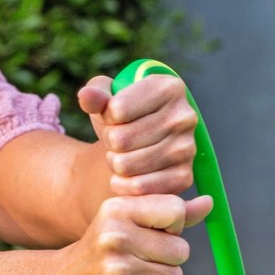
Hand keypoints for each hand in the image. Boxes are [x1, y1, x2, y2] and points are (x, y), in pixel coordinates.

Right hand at [51, 193, 213, 274]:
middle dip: (168, 259)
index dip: (173, 227)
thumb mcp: (127, 222)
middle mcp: (116, 236)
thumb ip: (168, 211)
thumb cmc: (103, 250)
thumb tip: (210, 203)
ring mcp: (117, 270)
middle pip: (180, 249)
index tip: (153, 233)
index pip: (175, 210)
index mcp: (117, 209)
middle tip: (140, 261)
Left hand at [77, 73, 198, 197]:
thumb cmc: (123, 117)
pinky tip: (127, 175)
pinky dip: (123, 184)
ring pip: (125, 165)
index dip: (106, 116)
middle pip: (120, 139)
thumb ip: (95, 94)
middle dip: (110, 141)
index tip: (115, 116)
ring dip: (114, 163)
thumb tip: (86, 96)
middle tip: (118, 140)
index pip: (118, 109)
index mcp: (170, 87)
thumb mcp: (107, 99)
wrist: (141, 147)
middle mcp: (185, 116)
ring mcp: (187, 148)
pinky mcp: (184, 177)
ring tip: (123, 155)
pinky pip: (137, 186)